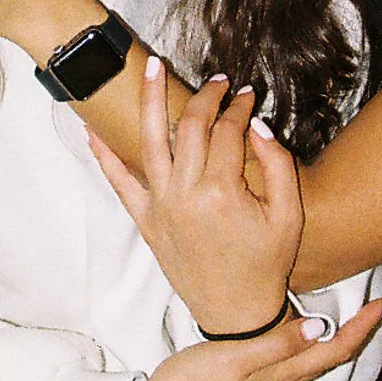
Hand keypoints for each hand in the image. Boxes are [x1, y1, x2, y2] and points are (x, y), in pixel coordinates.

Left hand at [89, 65, 303, 337]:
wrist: (236, 313)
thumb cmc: (266, 264)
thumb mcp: (288, 216)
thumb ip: (277, 164)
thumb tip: (257, 123)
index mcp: (222, 192)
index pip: (227, 131)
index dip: (239, 107)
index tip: (248, 94)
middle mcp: (184, 195)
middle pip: (191, 127)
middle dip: (206, 97)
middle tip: (219, 81)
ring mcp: (160, 207)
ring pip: (149, 140)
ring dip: (149, 100)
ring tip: (151, 67)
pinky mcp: (145, 220)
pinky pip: (118, 182)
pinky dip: (104, 156)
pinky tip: (93, 128)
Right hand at [127, 300, 381, 380]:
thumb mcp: (234, 361)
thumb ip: (276, 345)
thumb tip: (321, 327)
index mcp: (281, 375)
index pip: (336, 349)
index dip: (364, 328)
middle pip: (331, 357)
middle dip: (358, 332)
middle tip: (377, 305)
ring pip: (312, 361)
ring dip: (336, 339)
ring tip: (349, 315)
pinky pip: (291, 363)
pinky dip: (307, 345)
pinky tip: (298, 334)